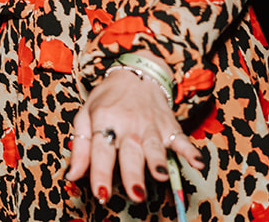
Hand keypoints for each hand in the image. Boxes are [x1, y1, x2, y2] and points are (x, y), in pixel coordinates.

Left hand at [65, 61, 201, 208]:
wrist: (135, 74)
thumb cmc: (107, 99)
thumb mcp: (85, 116)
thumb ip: (80, 147)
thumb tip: (72, 175)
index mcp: (104, 122)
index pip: (101, 151)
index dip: (100, 173)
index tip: (101, 193)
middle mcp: (128, 126)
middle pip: (130, 153)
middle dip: (132, 174)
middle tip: (135, 194)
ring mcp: (150, 126)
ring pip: (154, 147)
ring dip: (158, 162)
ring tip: (160, 176)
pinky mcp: (170, 127)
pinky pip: (182, 140)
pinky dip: (190, 151)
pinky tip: (197, 162)